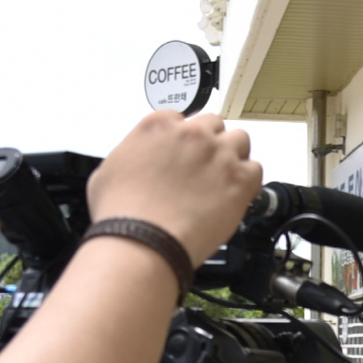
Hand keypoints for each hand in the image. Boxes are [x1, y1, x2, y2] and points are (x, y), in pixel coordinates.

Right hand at [88, 111, 261, 266]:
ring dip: (233, 157)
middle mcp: (192, 133)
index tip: (182, 156)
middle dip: (209, 144)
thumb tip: (137, 161)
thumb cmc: (122, 214)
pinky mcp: (239, 179)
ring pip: (239, 141)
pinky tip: (234, 196)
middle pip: (213, 126)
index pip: (182, 120)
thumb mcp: (108, 172)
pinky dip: (248, 182)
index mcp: (158, 126)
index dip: (183, 141)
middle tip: (203, 170)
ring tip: (222, 181)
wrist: (142, 242)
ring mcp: (219, 154)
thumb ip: (131, 155)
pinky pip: (255, 169)